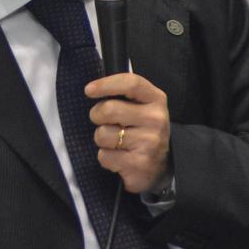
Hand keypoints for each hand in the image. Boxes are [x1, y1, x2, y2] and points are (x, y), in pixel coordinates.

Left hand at [85, 73, 171, 193]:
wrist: (160, 165)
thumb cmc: (142, 128)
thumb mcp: (141, 105)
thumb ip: (123, 93)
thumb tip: (92, 89)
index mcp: (156, 98)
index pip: (130, 83)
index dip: (106, 84)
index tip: (88, 90)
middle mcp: (156, 118)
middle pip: (109, 109)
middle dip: (96, 115)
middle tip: (101, 120)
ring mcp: (150, 142)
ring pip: (103, 134)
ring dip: (101, 138)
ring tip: (114, 140)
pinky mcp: (140, 163)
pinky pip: (104, 156)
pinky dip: (105, 156)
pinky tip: (118, 156)